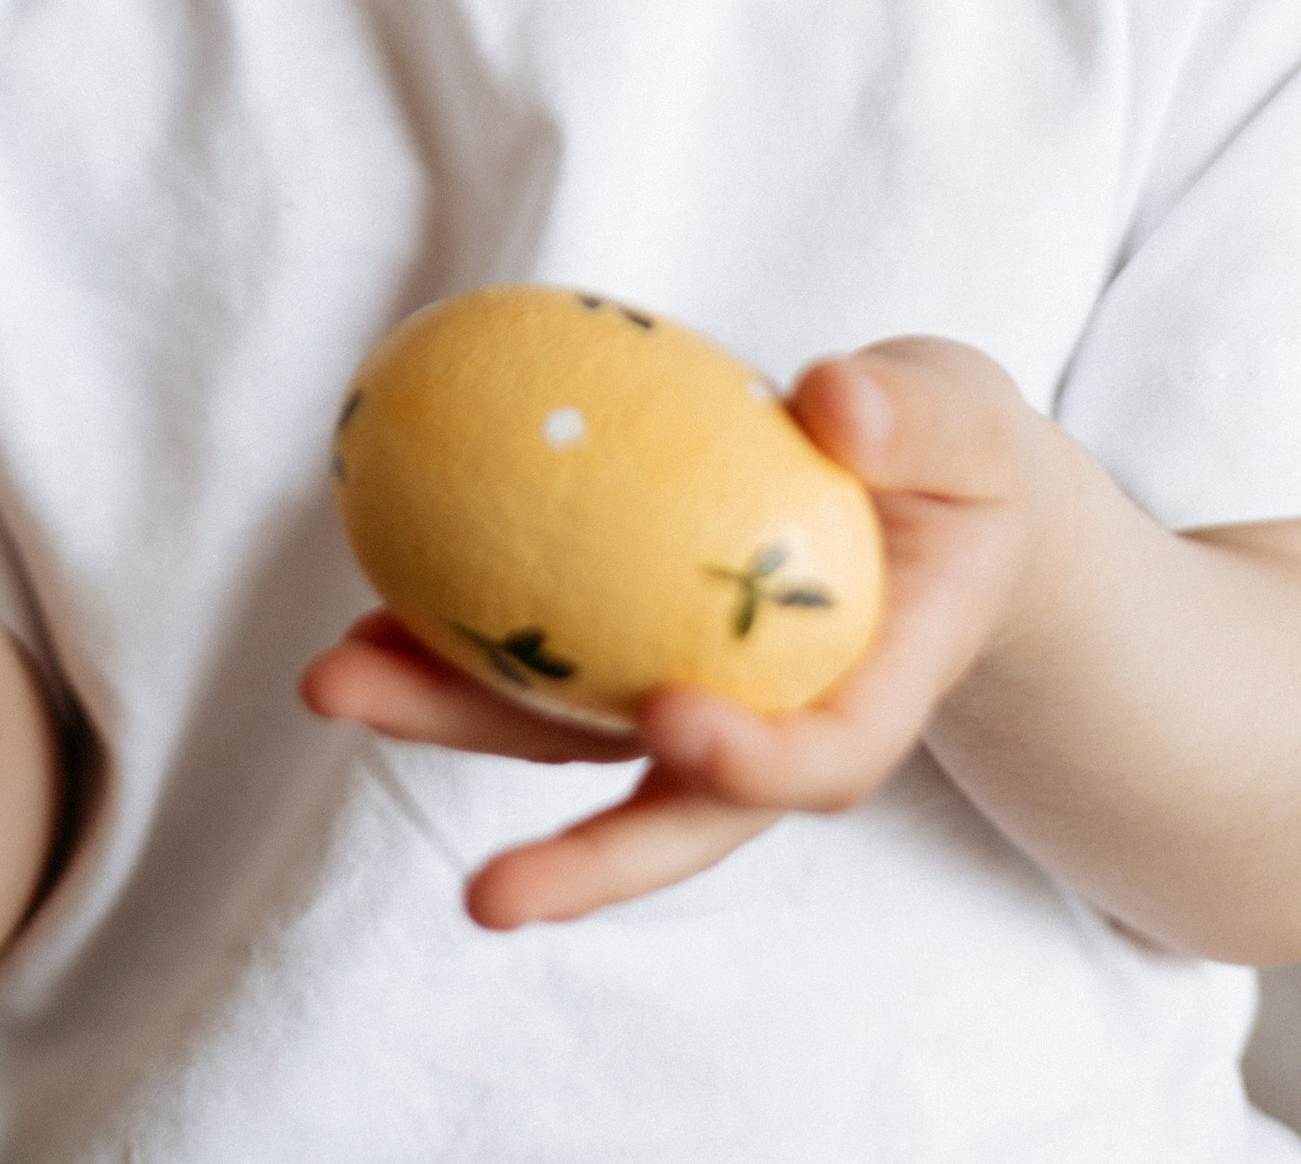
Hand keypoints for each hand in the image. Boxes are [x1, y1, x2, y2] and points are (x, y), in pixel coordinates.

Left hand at [300, 336, 1046, 928]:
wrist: (926, 489)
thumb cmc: (951, 457)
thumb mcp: (962, 419)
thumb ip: (914, 416)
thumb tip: (836, 402)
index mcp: (877, 692)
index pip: (825, 761)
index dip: (748, 762)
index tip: (670, 719)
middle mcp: (774, 726)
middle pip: (675, 810)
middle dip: (576, 861)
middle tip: (480, 897)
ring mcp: (694, 698)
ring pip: (569, 741)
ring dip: (451, 725)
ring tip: (338, 686)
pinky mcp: (628, 654)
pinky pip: (536, 665)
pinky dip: (450, 645)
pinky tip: (369, 612)